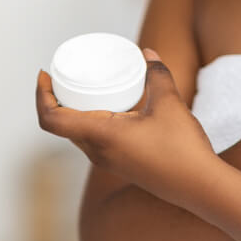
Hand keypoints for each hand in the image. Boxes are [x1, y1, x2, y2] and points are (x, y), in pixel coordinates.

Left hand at [35, 48, 216, 206]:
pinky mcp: (121, 164)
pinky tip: (111, 108)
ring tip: (87, 87)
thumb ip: (157, 75)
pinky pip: (95, 140)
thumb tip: (148, 54)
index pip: (51, 119)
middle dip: (56, 98)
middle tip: (66, 74)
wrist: (199, 187)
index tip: (45, 74)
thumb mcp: (169, 103)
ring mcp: (108, 161)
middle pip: (61, 125)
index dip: (41, 95)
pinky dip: (92, 121)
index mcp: (99, 136)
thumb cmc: (182, 149)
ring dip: (74, 111)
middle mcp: (97, 152)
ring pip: (78, 133)